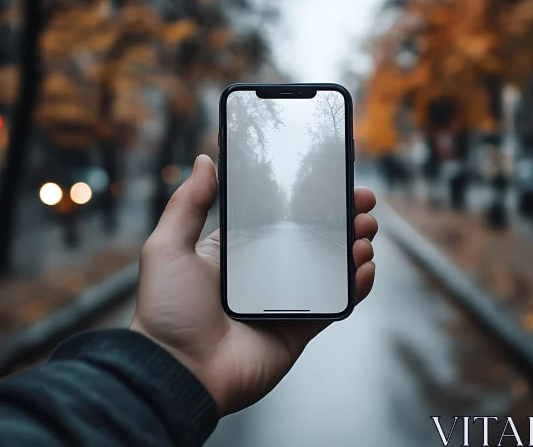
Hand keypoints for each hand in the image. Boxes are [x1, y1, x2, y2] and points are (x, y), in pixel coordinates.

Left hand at [130, 154, 377, 414]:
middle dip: (341, 219)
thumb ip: (188, 203)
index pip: (279, 217)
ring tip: (365, 233)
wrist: (178, 372)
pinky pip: (334, 306)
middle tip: (363, 204)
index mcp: (235, 252)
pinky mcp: (298, 330)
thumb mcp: (168, 247)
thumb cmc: (167, 311)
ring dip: (353, 249)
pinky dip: (355, 288)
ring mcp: (283, 302)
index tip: (331, 179)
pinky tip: (364, 269)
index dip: (306, 199)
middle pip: (312, 240)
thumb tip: (204, 160)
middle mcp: (263, 275)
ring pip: (329, 270)